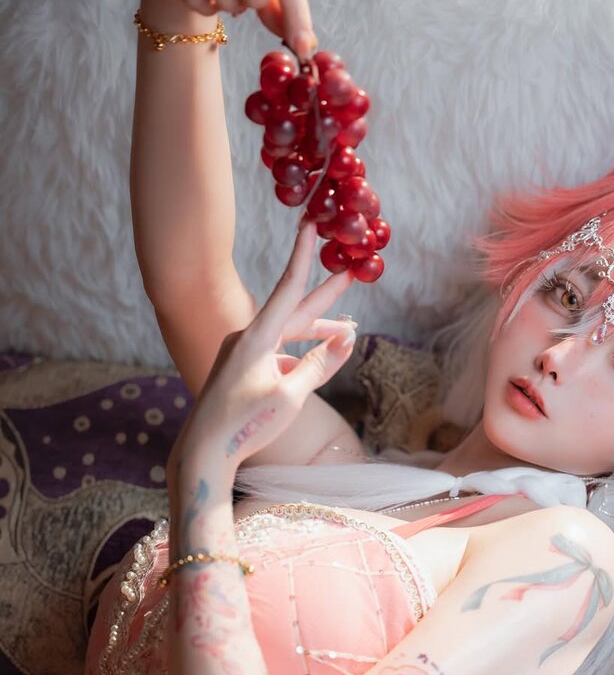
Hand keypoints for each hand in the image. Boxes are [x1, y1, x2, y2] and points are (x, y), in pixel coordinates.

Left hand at [172, 219, 355, 471]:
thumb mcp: (291, 396)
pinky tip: (311, 370)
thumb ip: (320, 365)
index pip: (288, 288)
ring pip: (288, 335)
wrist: (203, 450)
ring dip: (317, 334)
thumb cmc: (246, 423)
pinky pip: (278, 355)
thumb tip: (347, 341)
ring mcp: (243, 354)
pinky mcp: (241, 370)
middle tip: (349, 275)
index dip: (302, 256)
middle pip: (294, 312)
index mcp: (257, 338)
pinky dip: (299, 357)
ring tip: (348, 331)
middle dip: (325, 298)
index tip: (309, 224)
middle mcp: (248, 338)